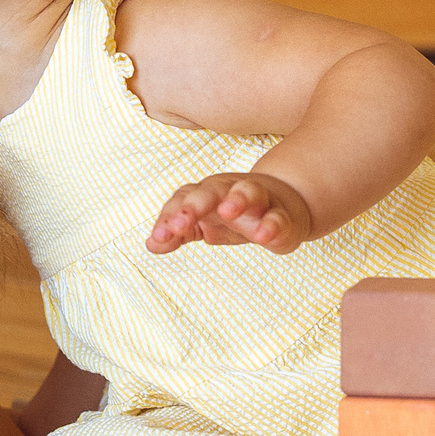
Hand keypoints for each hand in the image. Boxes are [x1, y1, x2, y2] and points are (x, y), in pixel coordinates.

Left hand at [146, 172, 312, 254]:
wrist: (283, 205)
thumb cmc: (234, 215)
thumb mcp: (203, 224)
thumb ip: (178, 233)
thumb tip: (152, 244)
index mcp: (207, 193)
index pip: (183, 200)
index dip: (170, 216)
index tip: (159, 237)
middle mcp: (230, 191)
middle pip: (210, 190)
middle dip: (194, 205)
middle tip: (179, 224)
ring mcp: (259, 201)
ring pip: (249, 192)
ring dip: (237, 199)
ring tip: (227, 211)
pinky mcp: (282, 217)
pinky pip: (278, 218)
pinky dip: (271, 224)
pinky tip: (264, 235)